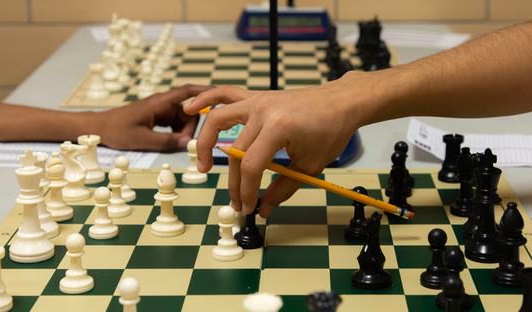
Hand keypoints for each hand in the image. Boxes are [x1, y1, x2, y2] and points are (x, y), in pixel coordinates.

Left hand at [96, 84, 212, 150]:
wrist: (98, 128)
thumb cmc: (116, 131)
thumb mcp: (142, 140)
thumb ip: (166, 142)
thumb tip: (188, 143)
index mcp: (159, 103)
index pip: (187, 92)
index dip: (205, 93)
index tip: (219, 96)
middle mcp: (162, 104)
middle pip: (188, 110)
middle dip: (192, 126)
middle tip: (185, 142)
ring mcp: (160, 110)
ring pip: (183, 118)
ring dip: (184, 131)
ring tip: (177, 144)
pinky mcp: (157, 117)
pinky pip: (175, 123)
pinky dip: (177, 132)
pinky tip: (172, 142)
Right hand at [184, 72, 378, 216]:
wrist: (342, 101)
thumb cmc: (332, 131)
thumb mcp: (310, 165)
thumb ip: (284, 188)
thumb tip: (264, 208)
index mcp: (278, 127)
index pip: (251, 166)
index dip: (246, 191)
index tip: (249, 207)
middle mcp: (262, 110)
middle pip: (235, 152)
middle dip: (233, 182)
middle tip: (237, 202)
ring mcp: (257, 100)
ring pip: (219, 120)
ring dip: (204, 142)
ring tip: (200, 166)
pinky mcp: (256, 96)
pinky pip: (226, 94)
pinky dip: (206, 100)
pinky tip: (188, 108)